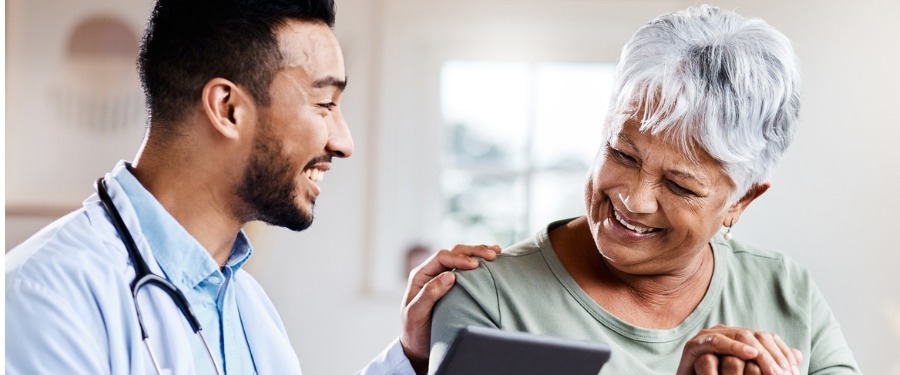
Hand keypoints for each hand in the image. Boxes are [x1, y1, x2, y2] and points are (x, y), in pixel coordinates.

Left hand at [399, 244, 500, 373]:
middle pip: (454, 252)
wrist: (417, 345)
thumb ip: (430, 294)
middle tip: (492, 255)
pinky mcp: (453, 284)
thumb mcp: (417, 313)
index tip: (475, 265)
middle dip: (473, 251)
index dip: (459, 258)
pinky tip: (493, 262)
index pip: (441, 257)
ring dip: (478, 253)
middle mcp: (431, 272)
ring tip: (496, 252)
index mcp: (420, 275)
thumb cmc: (414, 331)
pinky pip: (466, 269)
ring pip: (462, 257)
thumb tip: (449, 276)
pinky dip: (479, 262)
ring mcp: (442, 277)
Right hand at [678, 325, 802, 374]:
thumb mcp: (750, 374)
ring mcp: (709, 336)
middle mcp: (725, 332)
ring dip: (758, 351)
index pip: (767, 338)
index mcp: (740, 337)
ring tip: (771, 367)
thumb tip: (798, 354)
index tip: (793, 371)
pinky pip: (716, 341)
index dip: (782, 353)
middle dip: (772, 355)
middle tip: (784, 374)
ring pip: (739, 335)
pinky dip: (734, 346)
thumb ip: (770, 363)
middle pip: (756, 336)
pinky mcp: (695, 344)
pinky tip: (750, 354)